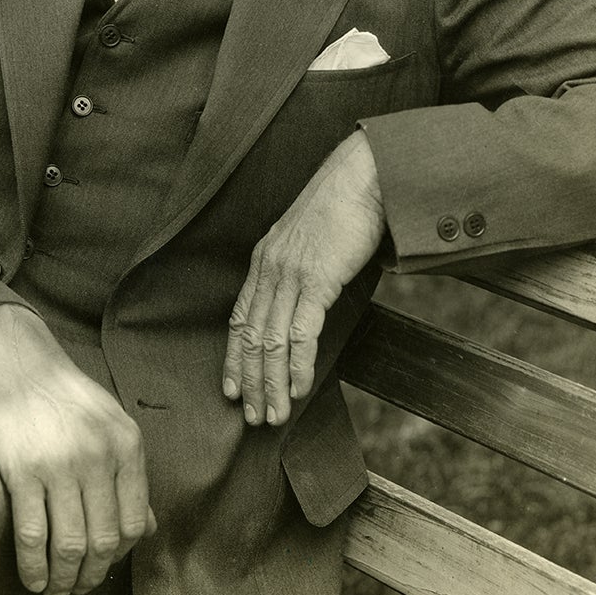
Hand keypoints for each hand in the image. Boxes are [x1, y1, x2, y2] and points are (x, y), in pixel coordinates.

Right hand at [0, 304, 155, 594]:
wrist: (14, 358)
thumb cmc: (62, 392)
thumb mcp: (110, 422)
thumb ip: (128, 473)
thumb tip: (146, 528)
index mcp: (126, 444)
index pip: (134, 522)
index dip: (118, 555)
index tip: (102, 564)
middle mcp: (99, 456)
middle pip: (103, 542)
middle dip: (90, 576)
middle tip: (77, 588)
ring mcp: (61, 464)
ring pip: (70, 546)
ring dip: (63, 581)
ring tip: (54, 589)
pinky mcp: (23, 470)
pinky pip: (32, 536)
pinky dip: (33, 568)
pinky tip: (31, 578)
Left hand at [222, 131, 384, 426]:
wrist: (363, 176)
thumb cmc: (343, 206)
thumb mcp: (309, 240)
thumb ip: (301, 270)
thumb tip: (305, 301)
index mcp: (264, 260)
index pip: (240, 319)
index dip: (234, 357)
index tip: (231, 389)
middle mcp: (269, 268)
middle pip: (250, 337)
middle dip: (251, 381)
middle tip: (253, 418)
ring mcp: (291, 274)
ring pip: (271, 341)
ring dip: (273, 383)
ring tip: (275, 414)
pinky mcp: (316, 279)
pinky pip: (300, 332)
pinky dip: (298, 365)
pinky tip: (300, 387)